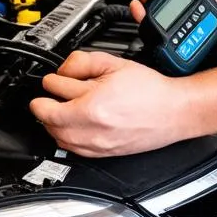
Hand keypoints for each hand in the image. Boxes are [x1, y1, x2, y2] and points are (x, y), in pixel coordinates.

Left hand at [30, 51, 192, 156]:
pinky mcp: (103, 154)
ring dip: (51, 123)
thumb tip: (64, 68)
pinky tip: (70, 127)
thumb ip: (85, 62)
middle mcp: (92, 128)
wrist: (173, 112)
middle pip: (48, 118)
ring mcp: (97, 145)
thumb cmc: (150, 90)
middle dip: (43, 104)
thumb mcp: (116, 63)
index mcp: (94, 103)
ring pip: (57, 138)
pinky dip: (64, 138)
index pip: (56, 89)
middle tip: (46, 96)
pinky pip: (72, 150)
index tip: (53, 78)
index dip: (52, 79)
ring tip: (56, 110)